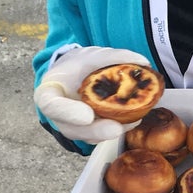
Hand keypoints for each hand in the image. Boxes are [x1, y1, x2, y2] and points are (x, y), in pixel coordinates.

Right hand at [34, 46, 152, 143]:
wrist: (79, 76)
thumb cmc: (81, 66)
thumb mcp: (92, 55)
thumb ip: (114, 57)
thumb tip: (143, 63)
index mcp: (49, 92)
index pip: (51, 105)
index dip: (68, 112)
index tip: (88, 115)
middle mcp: (59, 116)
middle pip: (72, 130)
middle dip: (95, 131)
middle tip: (116, 128)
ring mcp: (74, 127)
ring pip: (90, 137)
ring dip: (112, 132)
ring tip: (131, 121)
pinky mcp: (90, 134)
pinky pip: (103, 136)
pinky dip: (119, 129)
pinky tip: (133, 119)